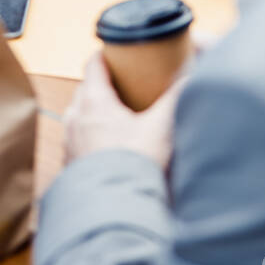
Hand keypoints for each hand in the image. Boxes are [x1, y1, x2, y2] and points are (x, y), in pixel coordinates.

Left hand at [64, 52, 183, 169]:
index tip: (122, 53)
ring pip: (81, 116)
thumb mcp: (162, 126)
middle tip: (128, 85)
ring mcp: (71, 143)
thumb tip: (193, 76)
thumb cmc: (134, 165)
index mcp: (93, 101)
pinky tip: (111, 148)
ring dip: (97, 113)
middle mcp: (76, 118)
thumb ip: (177, 98)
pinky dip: (92, 138)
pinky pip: (80, 141)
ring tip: (120, 118)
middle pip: (87, 89)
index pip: (94, 64)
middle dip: (105, 85)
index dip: (108, 55)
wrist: (112, 212)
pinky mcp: (71, 166)